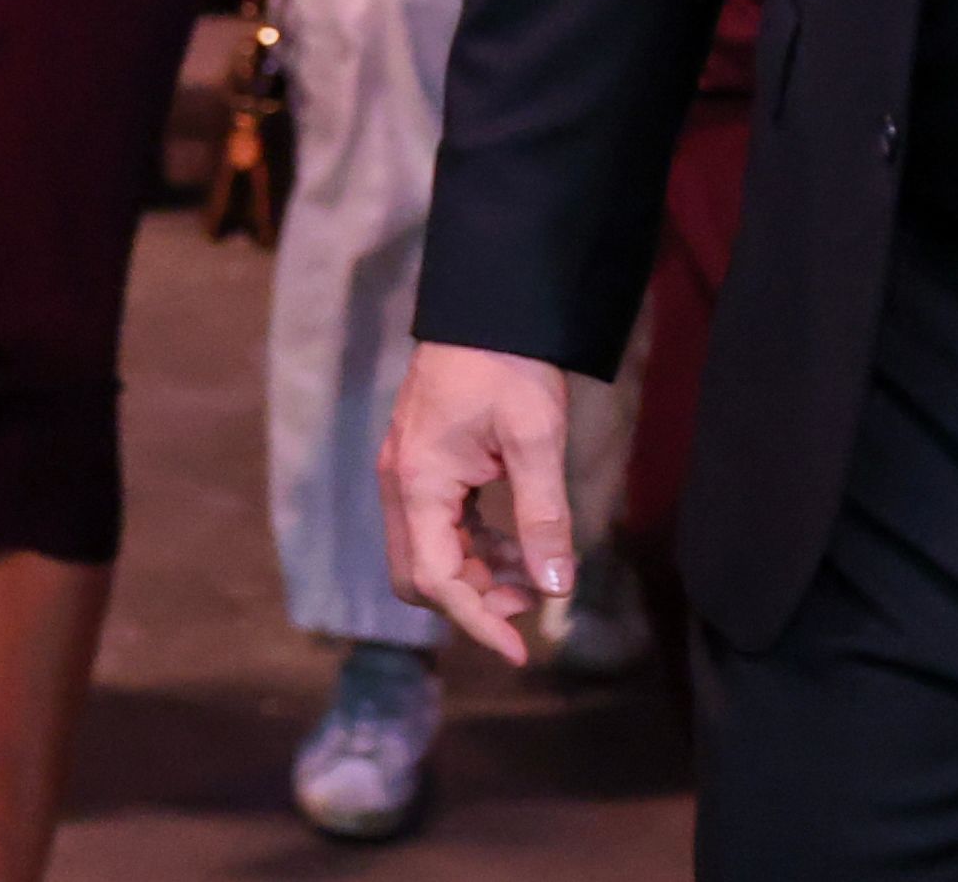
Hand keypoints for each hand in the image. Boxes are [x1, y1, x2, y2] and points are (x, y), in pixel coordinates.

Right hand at [377, 343, 579, 661]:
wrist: (489, 305)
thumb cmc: (510, 366)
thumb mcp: (536, 440)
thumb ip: (544, 518)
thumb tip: (556, 587)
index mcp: (419, 480)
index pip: (435, 579)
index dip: (477, 622)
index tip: (522, 651)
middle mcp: (400, 482)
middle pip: (419, 576)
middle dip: (472, 600)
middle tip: (531, 599)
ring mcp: (407, 472)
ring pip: (429, 554)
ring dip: (477, 574)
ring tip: (535, 570)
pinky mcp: (422, 464)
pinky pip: (440, 527)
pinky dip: (474, 547)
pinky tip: (516, 541)